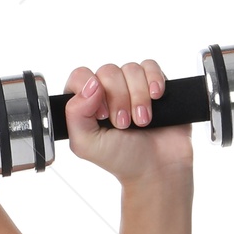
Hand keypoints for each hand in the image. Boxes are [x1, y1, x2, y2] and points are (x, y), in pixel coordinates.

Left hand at [61, 59, 192, 184]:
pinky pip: (150, 66)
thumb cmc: (121, 158)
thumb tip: (90, 85)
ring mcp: (130, 86)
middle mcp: (106, 92)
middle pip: (107, 71)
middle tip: (123, 124)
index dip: (90, 91)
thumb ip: (75, 114)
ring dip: (138, 96)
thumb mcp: (86, 144)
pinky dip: (154, 80)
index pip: (80, 77)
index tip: (102, 114)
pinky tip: (156, 98)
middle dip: (118, 99)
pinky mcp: (153, 84)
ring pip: (130, 69)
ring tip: (142, 121)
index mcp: (85, 104)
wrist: (158, 167)